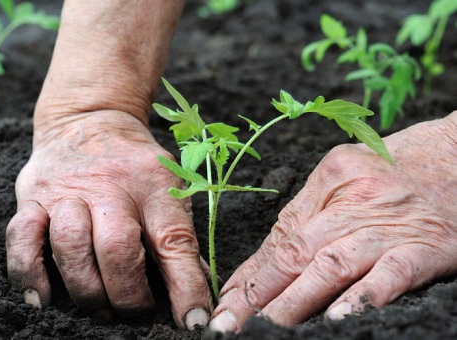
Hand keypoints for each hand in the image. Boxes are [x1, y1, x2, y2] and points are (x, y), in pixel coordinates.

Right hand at [6, 110, 211, 328]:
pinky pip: (22, 238)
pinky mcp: (32, 197)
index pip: (174, 240)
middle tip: (136, 312)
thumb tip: (197, 290)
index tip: (194, 321)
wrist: (90, 120)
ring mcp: (66, 191)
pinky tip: (44, 299)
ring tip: (101, 308)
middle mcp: (109, 186)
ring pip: (70, 246)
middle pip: (117, 248)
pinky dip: (29, 274)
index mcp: (153, 184)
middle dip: (128, 294)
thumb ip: (179, 236)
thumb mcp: (168, 187)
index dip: (186, 285)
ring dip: (87, 290)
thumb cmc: (135, 165)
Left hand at [210, 111, 456, 331]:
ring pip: (332, 264)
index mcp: (328, 179)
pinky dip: (363, 296)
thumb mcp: (344, 178)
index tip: (227, 302)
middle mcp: (353, 200)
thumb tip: (262, 266)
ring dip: (296, 301)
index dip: (251, 273)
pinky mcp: (426, 246)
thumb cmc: (395, 169)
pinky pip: (391, 273)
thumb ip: (307, 216)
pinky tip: (338, 318)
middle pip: (297, 251)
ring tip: (269, 328)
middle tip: (230, 325)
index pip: (280, 235)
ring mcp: (389, 224)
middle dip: (259, 293)